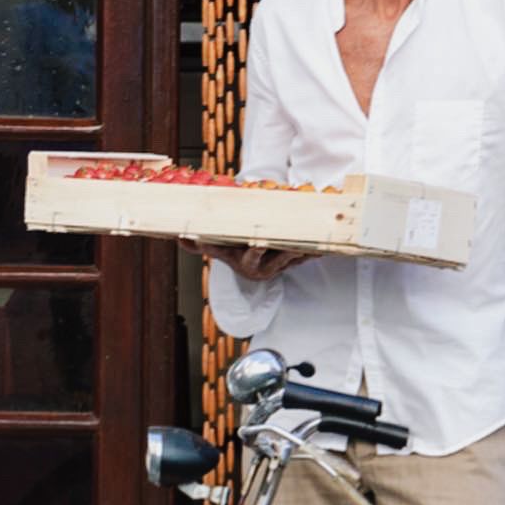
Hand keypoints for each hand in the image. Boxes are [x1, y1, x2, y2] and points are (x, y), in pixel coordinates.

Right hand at [179, 238, 312, 280]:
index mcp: (248, 262)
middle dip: (290, 249)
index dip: (257, 248)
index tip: (260, 241)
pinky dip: (316, 250)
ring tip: (318, 241)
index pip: (252, 254)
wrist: (249, 265)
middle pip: (280, 256)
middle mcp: (266, 267)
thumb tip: (178, 238)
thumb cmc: (232, 252)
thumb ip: (198, 245)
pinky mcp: (293, 262)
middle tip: (299, 239)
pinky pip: (307, 256)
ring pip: (297, 256)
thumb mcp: (216, 249)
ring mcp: (281, 265)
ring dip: (308, 250)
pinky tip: (327, 243)